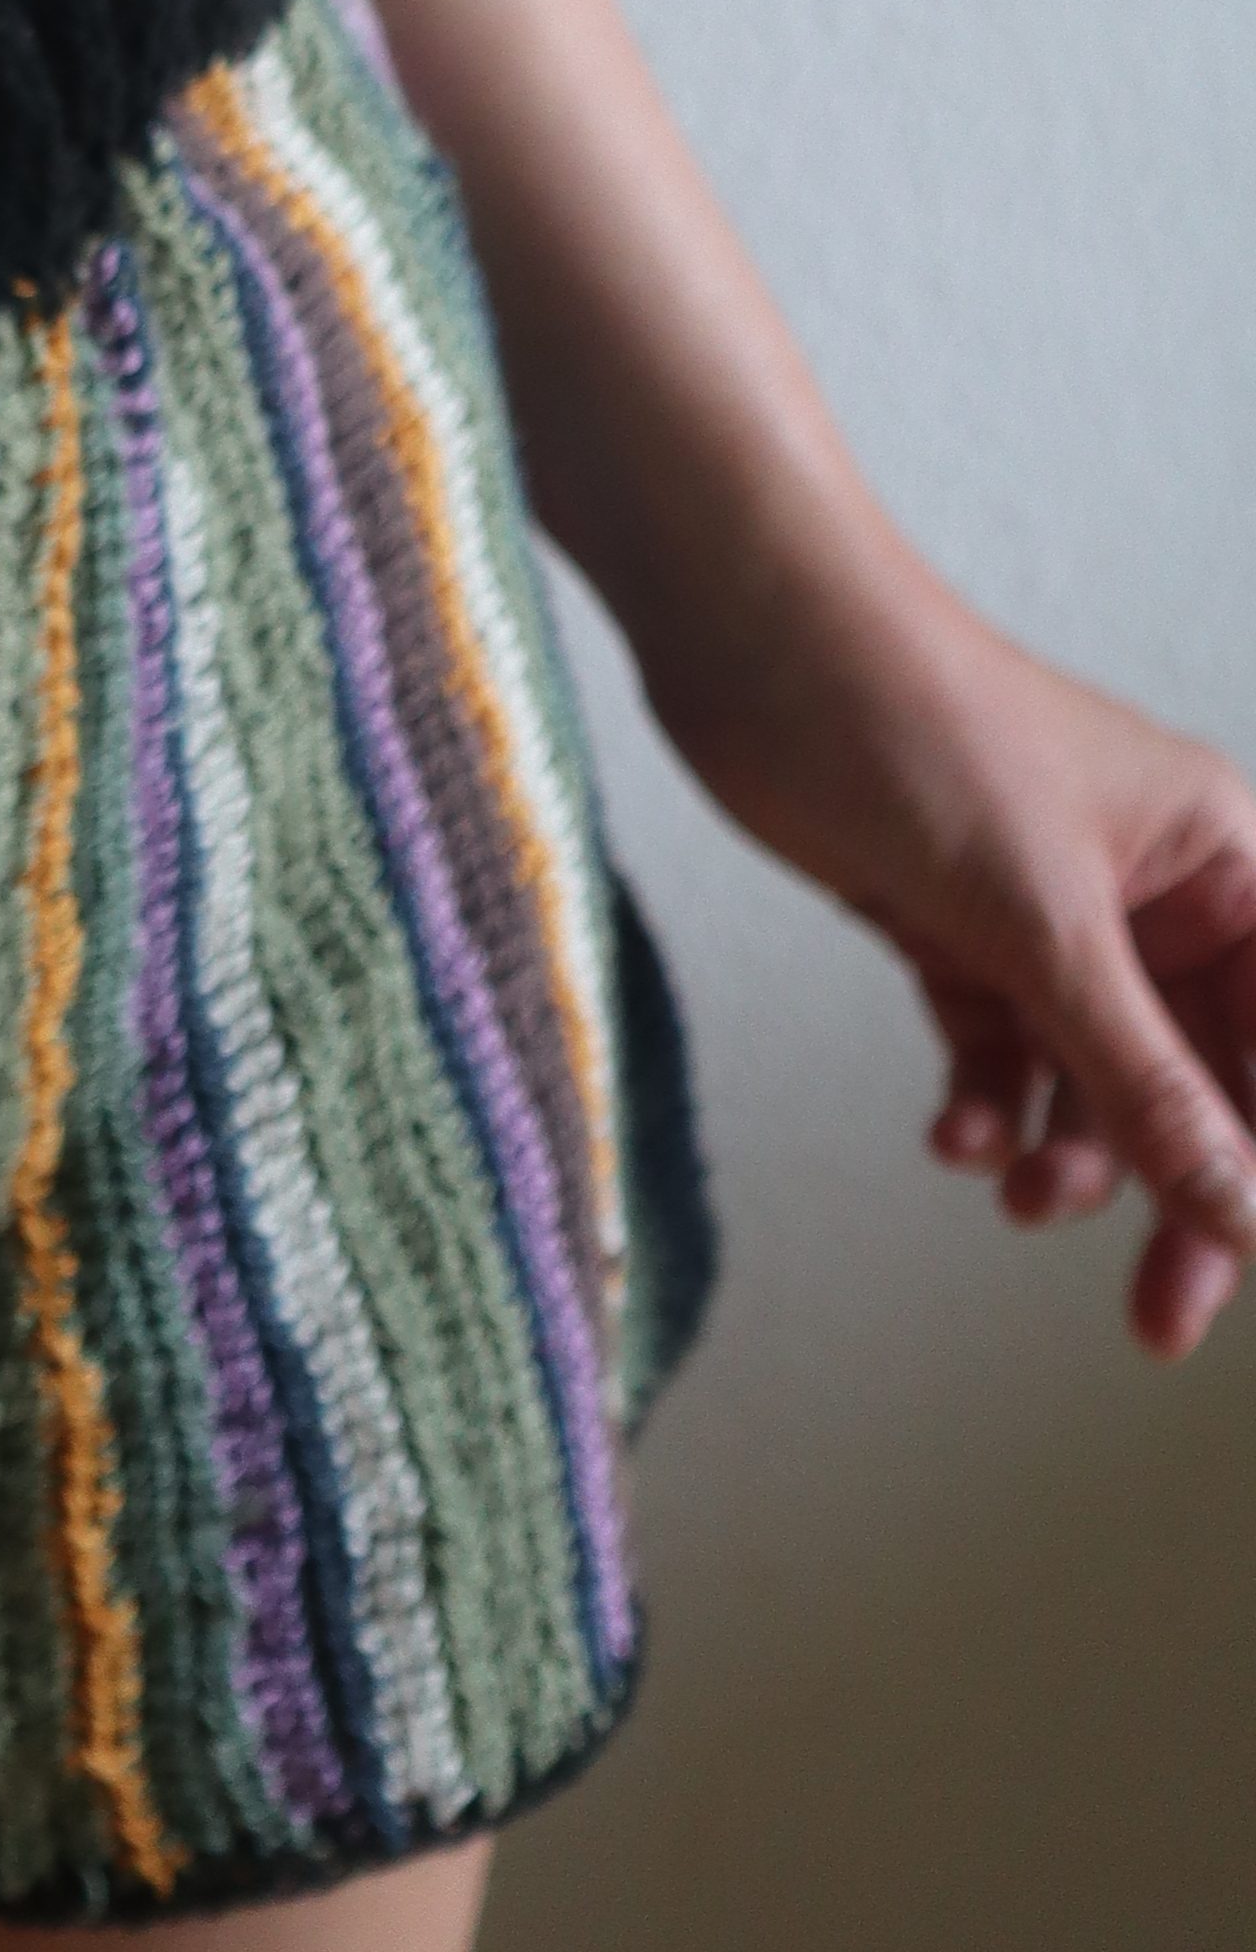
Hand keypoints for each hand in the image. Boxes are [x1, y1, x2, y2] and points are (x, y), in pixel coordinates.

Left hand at [655, 541, 1255, 1361]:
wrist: (746, 632)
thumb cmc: (913, 722)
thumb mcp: (1042, 924)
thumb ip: (1145, 1078)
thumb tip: (1242, 1210)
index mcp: (1220, 859)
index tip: (1246, 1254)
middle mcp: (1151, 891)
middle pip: (1203, 1078)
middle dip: (1182, 1193)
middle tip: (1158, 1320)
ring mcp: (1051, 912)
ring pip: (1098, 1080)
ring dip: (1072, 1155)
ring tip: (1017, 1194)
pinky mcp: (955, 925)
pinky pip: (1004, 1052)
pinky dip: (988, 1105)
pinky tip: (955, 1136)